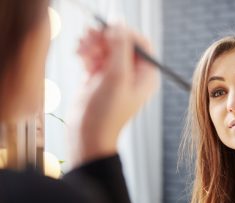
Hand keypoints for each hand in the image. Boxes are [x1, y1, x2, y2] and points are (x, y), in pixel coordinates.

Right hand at [68, 25, 157, 165]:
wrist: (87, 136)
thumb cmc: (106, 114)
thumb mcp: (117, 77)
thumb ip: (120, 48)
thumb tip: (119, 24)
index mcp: (145, 75)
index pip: (141, 44)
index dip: (125, 32)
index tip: (108, 29)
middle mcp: (132, 74)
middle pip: (121, 44)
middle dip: (105, 38)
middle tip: (90, 36)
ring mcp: (115, 76)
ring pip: (106, 49)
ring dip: (93, 44)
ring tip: (82, 49)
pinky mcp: (99, 79)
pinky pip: (95, 57)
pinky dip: (87, 53)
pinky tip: (80, 55)